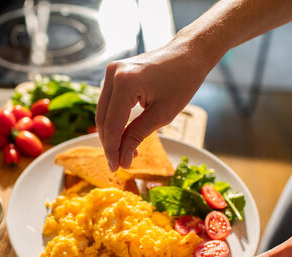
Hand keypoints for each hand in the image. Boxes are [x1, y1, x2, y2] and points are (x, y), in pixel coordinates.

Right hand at [95, 37, 215, 171]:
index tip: (118, 168)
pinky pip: (109, 103)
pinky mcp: (114, 73)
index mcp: (125, 83)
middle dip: (110, 145)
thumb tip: (123, 160)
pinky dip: (115, 121)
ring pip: (103, 113)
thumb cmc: (182, 81)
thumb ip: (137, 137)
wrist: (189, 53)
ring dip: (112, 134)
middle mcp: (112, 74)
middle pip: (103, 120)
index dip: (113, 150)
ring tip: (125, 153)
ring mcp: (111, 72)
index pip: (112, 126)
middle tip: (119, 165)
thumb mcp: (162, 115)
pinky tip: (125, 136)